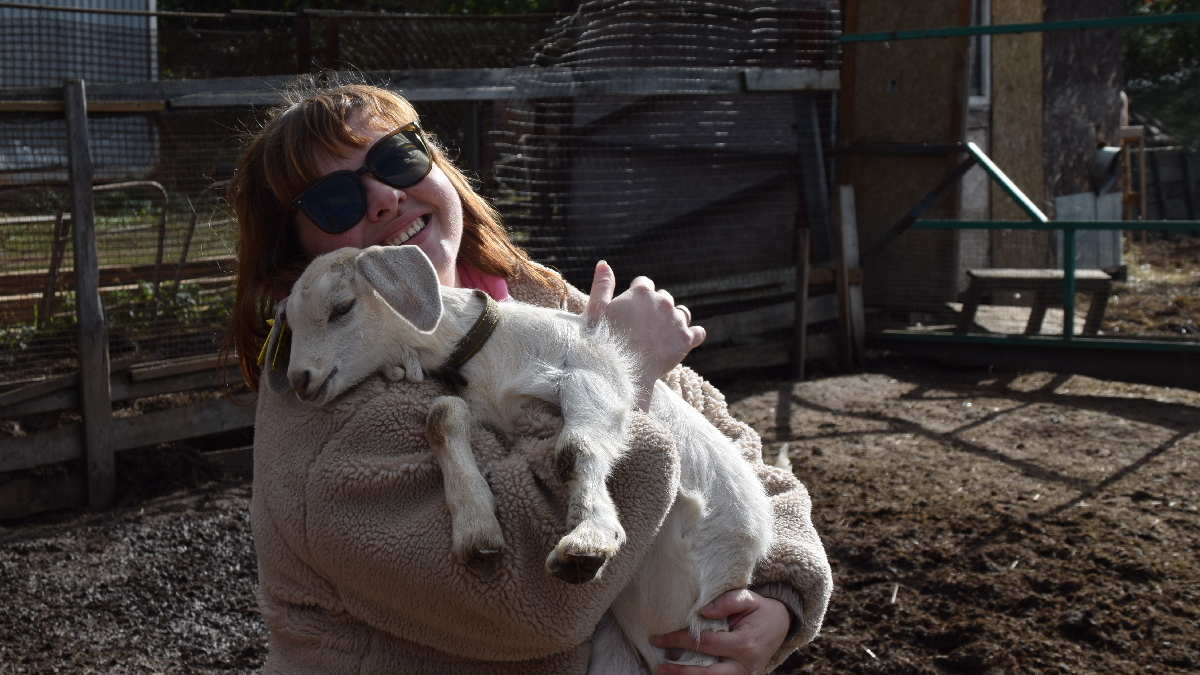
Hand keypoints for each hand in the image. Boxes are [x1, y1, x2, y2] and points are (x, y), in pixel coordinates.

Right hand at [586, 261, 704, 410]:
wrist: (620, 372)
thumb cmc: (602, 342)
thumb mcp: (596, 311)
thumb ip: (602, 286)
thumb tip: (604, 264)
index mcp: (641, 292)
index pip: (644, 284)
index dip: (636, 296)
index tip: (630, 310)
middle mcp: (663, 301)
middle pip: (664, 298)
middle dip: (655, 309)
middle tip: (642, 328)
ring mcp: (676, 320)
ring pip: (682, 313)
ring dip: (674, 320)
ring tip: (661, 336)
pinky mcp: (686, 340)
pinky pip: (698, 333)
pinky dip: (692, 336)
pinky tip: (682, 343)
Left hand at [651, 590, 790, 674]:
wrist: (781, 626)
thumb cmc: (760, 610)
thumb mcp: (748, 598)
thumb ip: (726, 601)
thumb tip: (702, 611)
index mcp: (744, 644)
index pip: (704, 644)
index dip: (679, 641)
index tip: (658, 638)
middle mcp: (744, 666)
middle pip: (707, 673)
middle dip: (681, 672)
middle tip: (658, 667)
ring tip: (664, 672)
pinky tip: (683, 673)